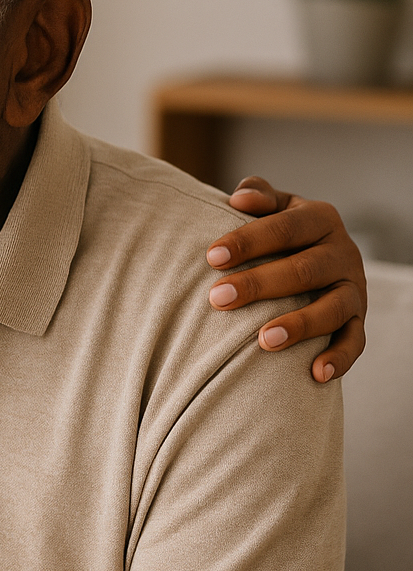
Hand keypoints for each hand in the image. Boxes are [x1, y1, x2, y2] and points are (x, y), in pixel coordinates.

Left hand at [205, 176, 365, 383]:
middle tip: (218, 298)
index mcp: (321, 219)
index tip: (211, 256)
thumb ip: (258, 196)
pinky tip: (316, 374)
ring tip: (262, 340)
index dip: (248, 240)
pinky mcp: (359, 319)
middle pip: (304, 270)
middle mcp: (343, 252)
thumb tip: (239, 198)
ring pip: (333, 308)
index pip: (285, 228)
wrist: (318, 253)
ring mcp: (354, 288)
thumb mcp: (274, 207)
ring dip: (299, 325)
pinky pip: (355, 341)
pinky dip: (340, 358)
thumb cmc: (281, 231)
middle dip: (259, 285)